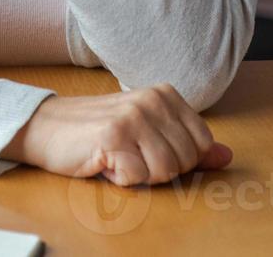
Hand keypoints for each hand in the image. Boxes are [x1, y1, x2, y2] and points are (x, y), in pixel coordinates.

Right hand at [0, 84, 232, 185]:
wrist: (46, 127)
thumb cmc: (97, 132)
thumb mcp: (148, 134)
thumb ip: (188, 145)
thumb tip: (226, 157)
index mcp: (165, 94)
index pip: (203, 144)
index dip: (179, 159)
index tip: (149, 150)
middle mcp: (152, 99)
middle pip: (185, 161)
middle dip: (158, 169)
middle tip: (130, 154)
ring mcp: (133, 116)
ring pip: (165, 172)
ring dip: (139, 175)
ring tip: (118, 158)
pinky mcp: (113, 136)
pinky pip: (138, 178)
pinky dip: (121, 179)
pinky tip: (104, 162)